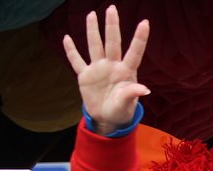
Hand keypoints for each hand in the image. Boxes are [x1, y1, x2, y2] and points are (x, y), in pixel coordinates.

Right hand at [62, 4, 149, 134]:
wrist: (107, 119)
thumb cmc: (122, 111)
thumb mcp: (127, 105)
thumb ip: (132, 94)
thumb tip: (145, 89)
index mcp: (126, 72)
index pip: (134, 52)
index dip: (139, 38)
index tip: (145, 22)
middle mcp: (112, 66)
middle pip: (112, 43)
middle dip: (112, 26)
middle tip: (112, 8)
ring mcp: (98, 69)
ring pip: (95, 46)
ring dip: (93, 31)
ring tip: (92, 15)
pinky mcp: (85, 76)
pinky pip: (76, 61)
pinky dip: (71, 50)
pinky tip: (67, 38)